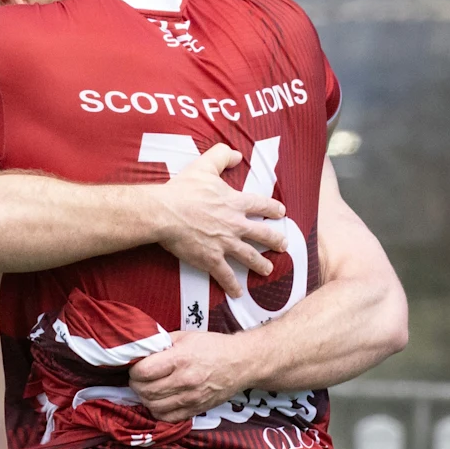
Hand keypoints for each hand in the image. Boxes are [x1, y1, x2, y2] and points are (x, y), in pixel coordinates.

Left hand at [130, 330, 243, 421]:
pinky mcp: (196, 410)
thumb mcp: (186, 337)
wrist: (241, 363)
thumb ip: (161, 344)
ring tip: (148, 389)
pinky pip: (167, 418)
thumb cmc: (213, 347)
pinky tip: (160, 401)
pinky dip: (158, 411)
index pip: (143, 372)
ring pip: (153, 407)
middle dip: (136, 385)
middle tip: (139, 379)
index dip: (134, 370)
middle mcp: (185, 381)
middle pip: (146, 391)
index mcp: (180, 359)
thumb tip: (140, 351)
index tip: (137, 367)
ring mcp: (191, 398)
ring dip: (145, 399)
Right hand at [156, 144, 286, 297]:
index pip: (261, 205)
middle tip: (283, 245)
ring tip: (268, 270)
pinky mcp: (211, 259)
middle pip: (261, 234)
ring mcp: (225, 244)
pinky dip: (232, 285)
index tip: (281, 213)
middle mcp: (235, 224)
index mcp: (234, 202)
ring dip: (260, 264)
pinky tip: (238, 293)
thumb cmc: (183, 190)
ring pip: (249, 256)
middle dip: (275, 240)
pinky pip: (225, 275)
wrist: (166, 213)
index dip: (273, 208)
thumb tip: (236, 154)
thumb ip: (222, 156)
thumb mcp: (204, 166)